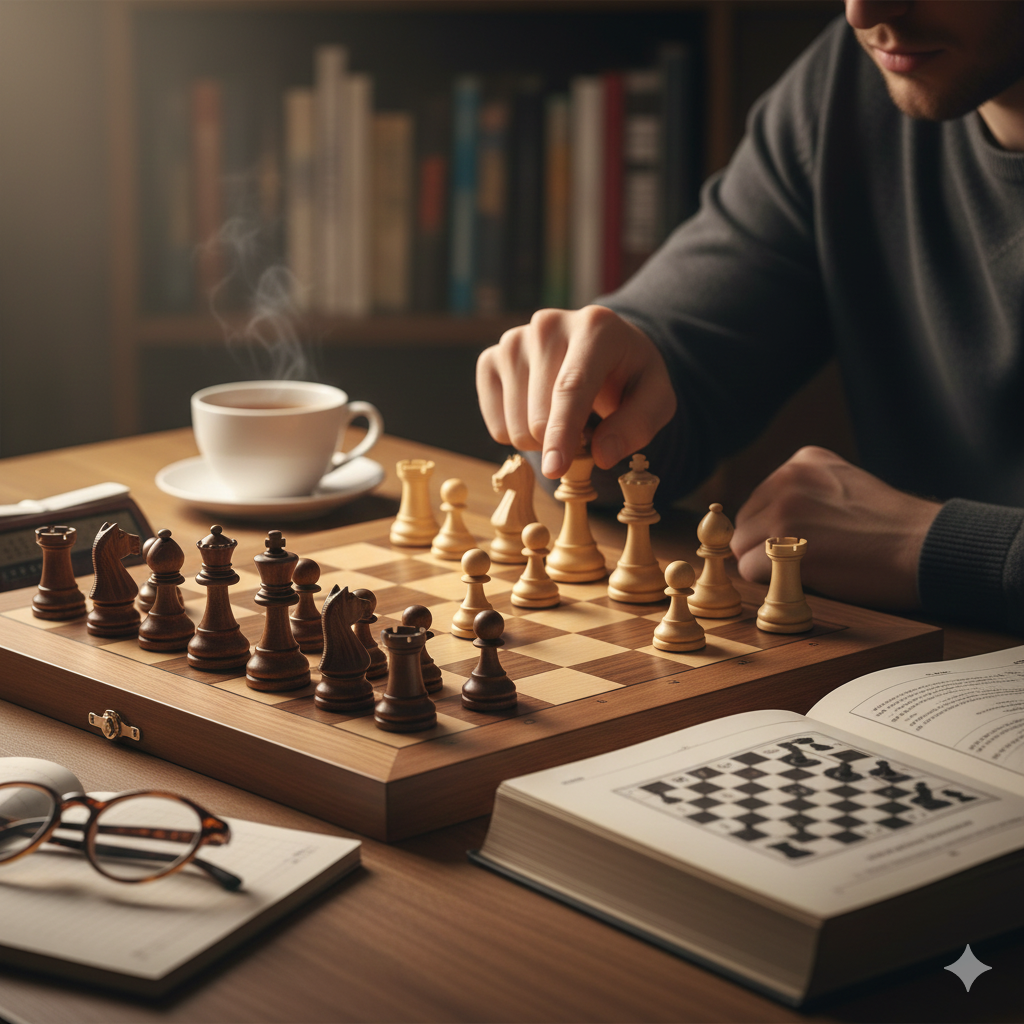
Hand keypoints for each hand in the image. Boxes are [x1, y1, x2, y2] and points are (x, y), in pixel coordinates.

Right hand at [476, 306, 676, 477]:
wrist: (600, 349)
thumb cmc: (629, 376)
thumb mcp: (656, 399)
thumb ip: (638, 425)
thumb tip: (602, 455)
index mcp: (595, 327)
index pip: (571, 388)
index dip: (561, 433)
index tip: (554, 469)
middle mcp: (548, 326)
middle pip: (538, 415)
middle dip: (561, 442)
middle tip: (586, 430)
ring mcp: (514, 340)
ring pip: (515, 425)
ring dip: (541, 439)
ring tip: (563, 417)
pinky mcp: (491, 358)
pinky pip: (496, 424)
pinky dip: (519, 431)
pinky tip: (537, 411)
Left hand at [731, 446, 940, 609]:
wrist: (925, 547)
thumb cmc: (892, 528)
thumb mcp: (843, 488)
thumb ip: (803, 496)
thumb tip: (760, 524)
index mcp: (802, 461)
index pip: (760, 501)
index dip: (777, 529)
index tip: (809, 539)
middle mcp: (787, 478)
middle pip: (745, 524)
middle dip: (766, 547)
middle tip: (805, 560)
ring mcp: (782, 510)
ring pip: (743, 548)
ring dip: (768, 566)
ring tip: (810, 569)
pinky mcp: (782, 543)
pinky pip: (750, 570)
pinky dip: (771, 583)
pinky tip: (806, 579)